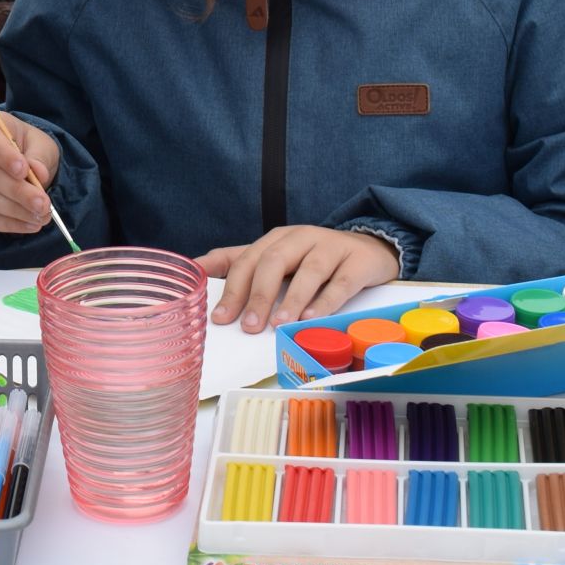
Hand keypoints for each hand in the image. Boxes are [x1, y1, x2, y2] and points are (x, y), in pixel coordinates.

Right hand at [0, 114, 60, 234]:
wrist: (22, 164)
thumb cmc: (30, 149)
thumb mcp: (42, 145)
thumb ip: (40, 157)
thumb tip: (39, 173)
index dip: (3, 155)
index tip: (24, 170)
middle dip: (15, 190)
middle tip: (42, 203)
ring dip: (12, 210)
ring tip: (40, 216)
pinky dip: (6, 223)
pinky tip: (28, 224)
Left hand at [197, 227, 399, 332]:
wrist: (368, 248)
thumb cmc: (313, 258)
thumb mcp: (277, 256)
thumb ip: (239, 262)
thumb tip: (196, 270)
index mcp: (277, 238)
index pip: (248, 260)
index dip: (233, 289)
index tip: (220, 318)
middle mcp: (301, 238)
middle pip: (274, 262)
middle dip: (258, 295)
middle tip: (249, 326)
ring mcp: (331, 248)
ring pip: (309, 271)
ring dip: (292, 298)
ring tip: (279, 325)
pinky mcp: (357, 262)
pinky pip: (341, 282)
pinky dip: (326, 301)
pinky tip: (312, 319)